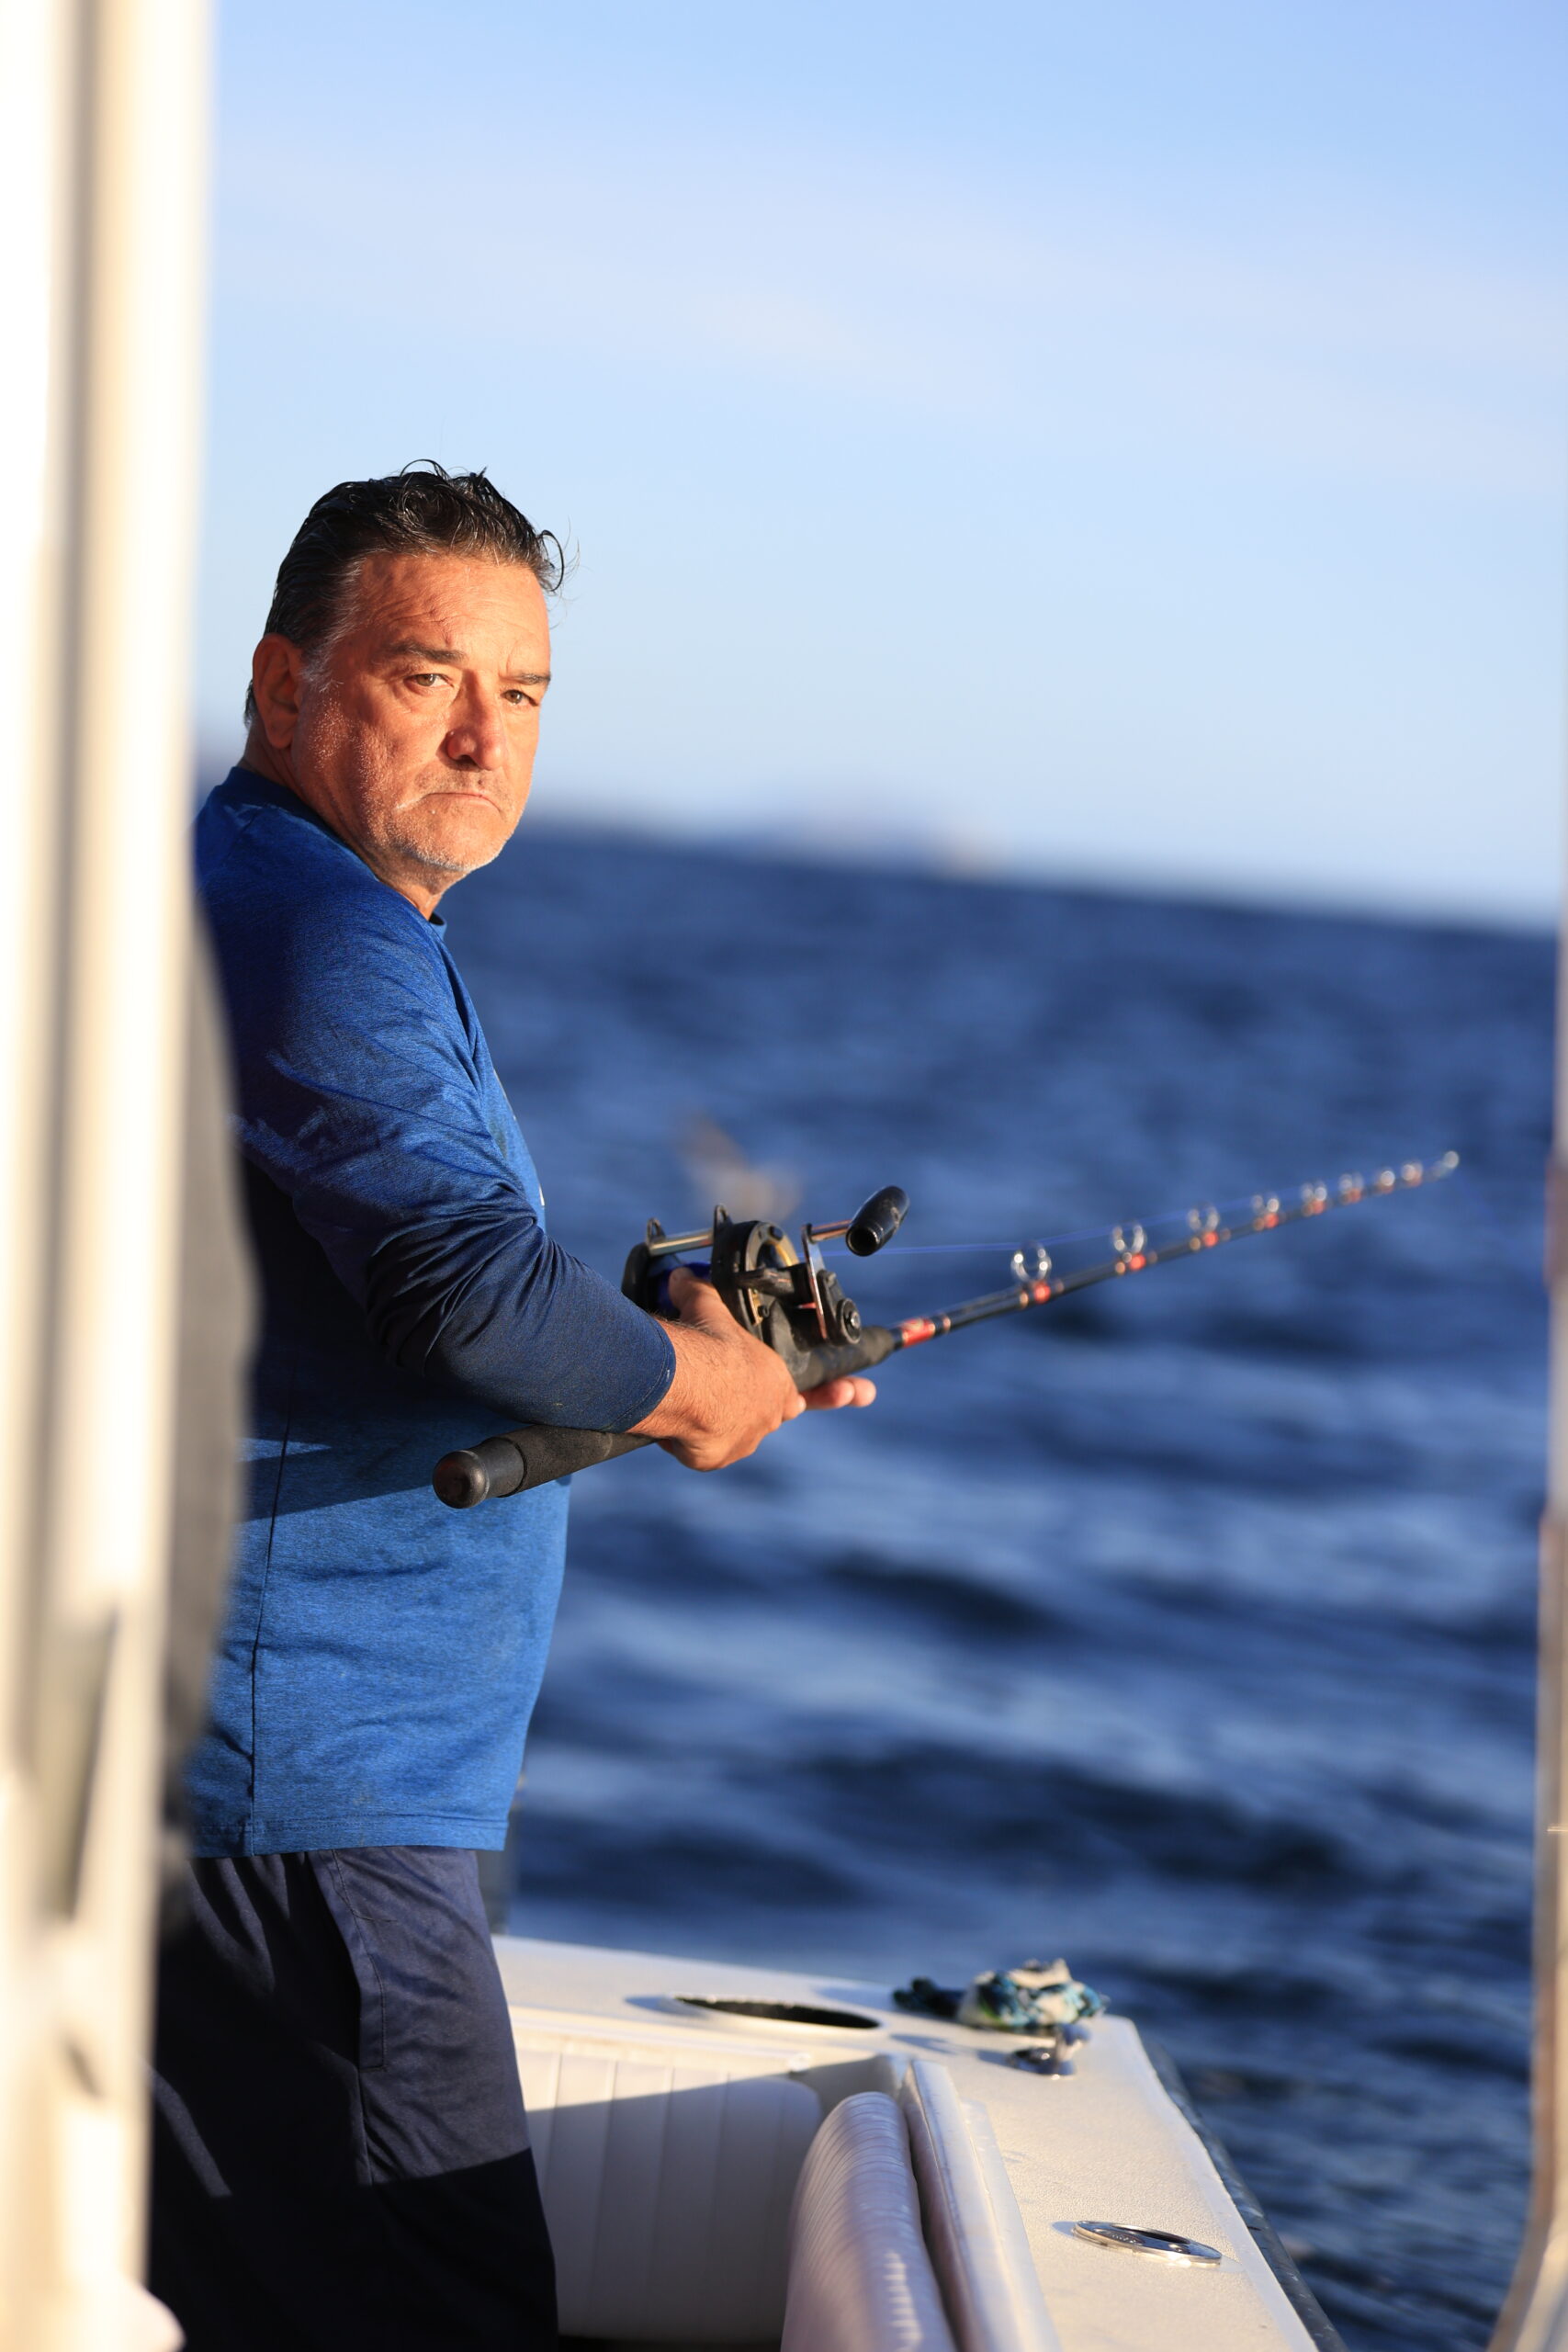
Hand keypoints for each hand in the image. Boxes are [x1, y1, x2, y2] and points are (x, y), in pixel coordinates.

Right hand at [630, 1267, 875, 1470]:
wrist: (685, 1382)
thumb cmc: (710, 1343)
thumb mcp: (709, 1306)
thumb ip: (700, 1291)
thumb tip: (681, 1276)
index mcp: (778, 1382)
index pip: (800, 1392)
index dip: (815, 1392)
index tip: (839, 1392)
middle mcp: (769, 1415)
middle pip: (775, 1415)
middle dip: (765, 1407)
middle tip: (753, 1398)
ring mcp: (744, 1440)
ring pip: (740, 1433)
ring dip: (727, 1423)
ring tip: (706, 1405)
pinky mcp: (716, 1458)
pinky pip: (708, 1450)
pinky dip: (698, 1440)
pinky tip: (684, 1424)